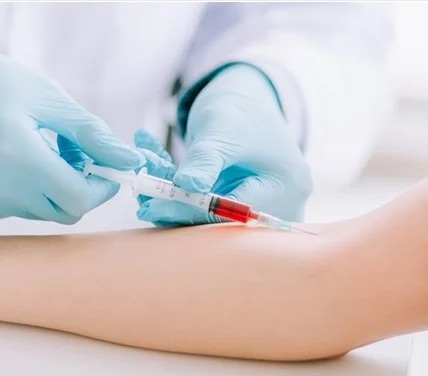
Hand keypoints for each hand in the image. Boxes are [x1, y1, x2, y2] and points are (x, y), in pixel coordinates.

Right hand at [0, 29, 145, 223]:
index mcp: (15, 154)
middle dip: (79, 186)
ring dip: (49, 187)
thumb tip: (130, 161)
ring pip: (38, 211)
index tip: (107, 169)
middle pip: (62, 211)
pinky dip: (20, 191)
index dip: (101, 187)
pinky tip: (4, 160)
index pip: (78, 199)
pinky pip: (11, 210)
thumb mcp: (46, 97)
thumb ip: (91, 134)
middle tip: (70, 152)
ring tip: (33, 148)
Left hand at [137, 64, 311, 224]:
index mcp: (286, 187)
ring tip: (145, 172)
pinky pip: (205, 209)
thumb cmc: (240, 110)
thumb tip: (184, 187)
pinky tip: (154, 169)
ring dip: (173, 198)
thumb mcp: (221, 130)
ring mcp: (262, 210)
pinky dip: (179, 193)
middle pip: (220, 221)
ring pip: (207, 217)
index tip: (151, 206)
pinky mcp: (240, 210)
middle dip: (176, 205)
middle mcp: (281, 205)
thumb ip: (204, 160)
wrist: (249, 101)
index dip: (189, 211)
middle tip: (141, 196)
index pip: (232, 213)